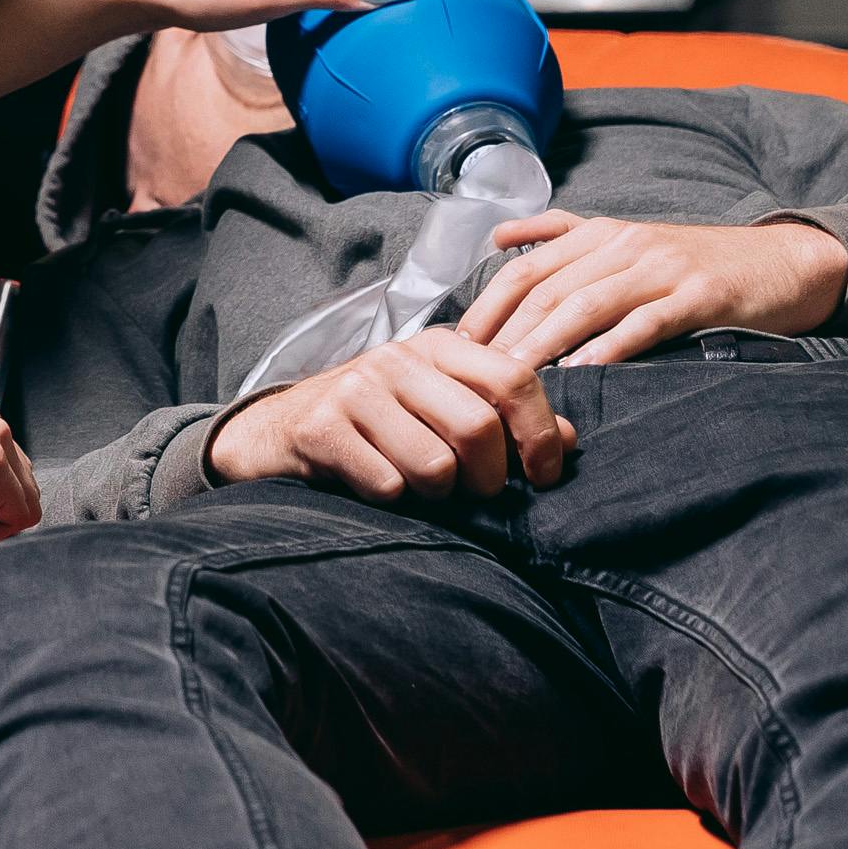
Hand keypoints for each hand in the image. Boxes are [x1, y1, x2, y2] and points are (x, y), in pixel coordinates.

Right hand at [208, 325, 577, 502]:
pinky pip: (386, 486)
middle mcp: (399, 359)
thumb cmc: (375, 422)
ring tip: (419, 487)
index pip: (513, 378)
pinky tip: (375, 485)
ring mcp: (357, 390)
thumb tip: (570, 439)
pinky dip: (392, 501)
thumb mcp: (439, 405)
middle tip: (477, 495)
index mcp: (439, 347)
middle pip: (478, 428)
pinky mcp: (322, 428)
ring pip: (435, 467)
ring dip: (437, 495)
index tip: (545, 477)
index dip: (541, 433)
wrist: (277, 429)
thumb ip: (503, 417)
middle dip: (488, 480)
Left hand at [456, 214, 847, 367]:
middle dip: (504, 336)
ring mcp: (661, 268)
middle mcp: (624, 244)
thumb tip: (497, 238)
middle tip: (471, 378)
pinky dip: (609, 349)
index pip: (525, 269)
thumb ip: (562, 236)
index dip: (486, 309)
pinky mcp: (697, 296)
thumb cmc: (696, 264)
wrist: (782, 264)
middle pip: (547, 289)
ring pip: (586, 306)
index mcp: (601, 232)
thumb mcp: (627, 239)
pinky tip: (583, 374)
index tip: (453, 349)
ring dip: (543, 345)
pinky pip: (643, 324)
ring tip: (512, 382)